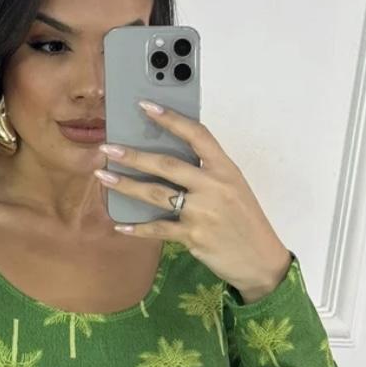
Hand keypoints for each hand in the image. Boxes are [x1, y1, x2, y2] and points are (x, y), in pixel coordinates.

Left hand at [94, 101, 292, 301]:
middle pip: (167, 164)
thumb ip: (208, 175)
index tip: (146, 106)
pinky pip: (158, 229)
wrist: (261, 260)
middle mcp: (214, 186)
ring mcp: (203, 212)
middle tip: (108, 148)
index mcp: (226, 169)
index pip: (197, 135)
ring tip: (104, 177)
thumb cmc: (245, 223)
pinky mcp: (194, 236)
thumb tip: (168, 164)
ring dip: (126, 185)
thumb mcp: (234, 190)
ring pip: (156, 193)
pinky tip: (120, 225)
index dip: (171, 119)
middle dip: (133, 155)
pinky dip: (137, 228)